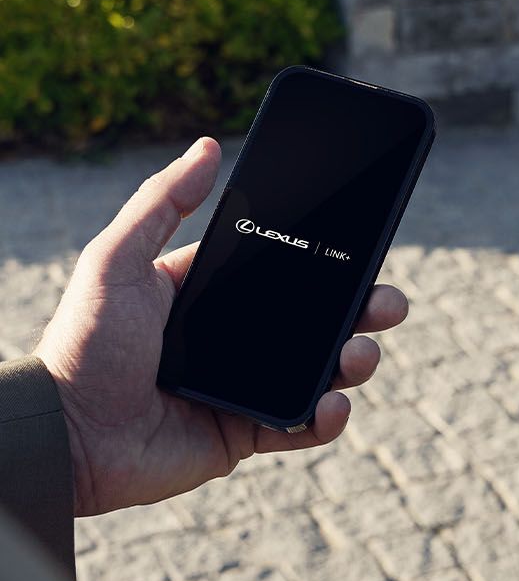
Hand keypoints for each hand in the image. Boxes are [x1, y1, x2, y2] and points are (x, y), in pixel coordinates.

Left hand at [33, 138, 408, 516]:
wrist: (68, 434)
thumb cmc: (83, 344)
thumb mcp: (116, 260)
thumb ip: (161, 202)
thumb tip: (208, 146)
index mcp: (214, 295)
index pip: (286, 271)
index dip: (330, 262)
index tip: (365, 249)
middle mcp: (238, 340)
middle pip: (320, 320)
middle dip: (364, 311)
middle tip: (387, 305)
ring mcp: (247, 387)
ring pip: (324, 372)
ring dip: (355, 362)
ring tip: (356, 355)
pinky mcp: (249, 433)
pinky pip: (305, 426)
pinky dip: (329, 418)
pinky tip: (331, 404)